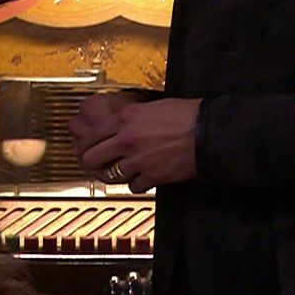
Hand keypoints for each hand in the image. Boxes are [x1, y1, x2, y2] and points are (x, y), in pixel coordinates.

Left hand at [67, 94, 200, 192]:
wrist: (208, 132)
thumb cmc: (188, 116)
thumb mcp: (153, 107)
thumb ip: (132, 117)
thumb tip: (122, 124)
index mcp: (126, 118)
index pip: (91, 134)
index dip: (86, 143)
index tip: (87, 147)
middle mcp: (127, 139)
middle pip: (92, 158)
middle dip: (93, 162)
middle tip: (99, 163)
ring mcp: (138, 160)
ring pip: (110, 175)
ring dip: (115, 174)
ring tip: (123, 171)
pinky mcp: (151, 176)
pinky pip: (132, 187)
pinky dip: (136, 184)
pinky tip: (142, 178)